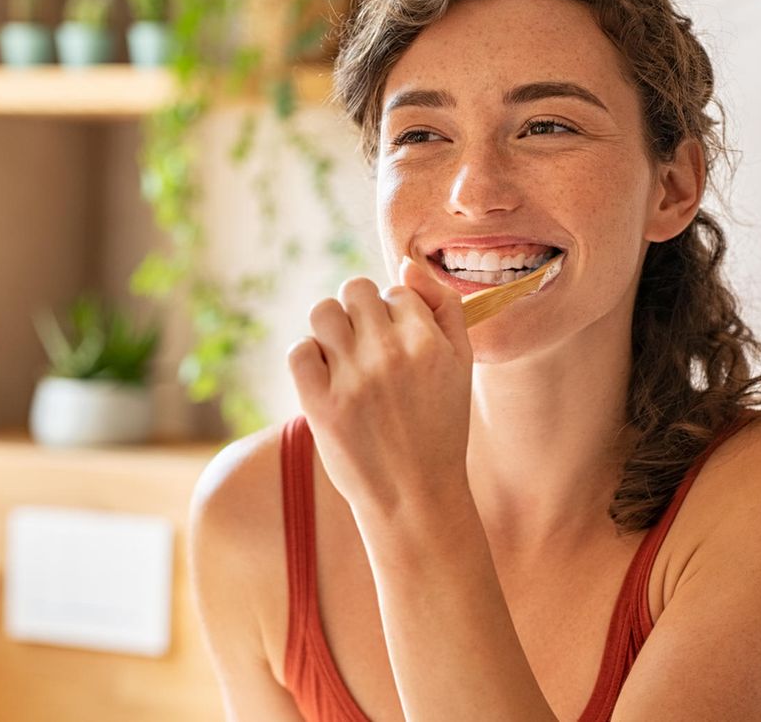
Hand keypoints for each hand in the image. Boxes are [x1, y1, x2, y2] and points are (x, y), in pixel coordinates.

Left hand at [287, 256, 473, 517]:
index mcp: (428, 341)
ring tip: (344, 358)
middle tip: (367, 348)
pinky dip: (309, 358)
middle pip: (355, 290)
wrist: (416, 497)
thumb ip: (444, 307)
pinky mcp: (320, 404)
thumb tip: (406, 264)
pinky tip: (327, 379)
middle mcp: (390, 353)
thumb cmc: (440, 428)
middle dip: (359, 312)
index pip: (396, 290)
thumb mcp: (461, 365)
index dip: (394, 314)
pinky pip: (299, 351)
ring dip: (330, 329)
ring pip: (323, 312)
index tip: (398, 347)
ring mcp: (352, 379)